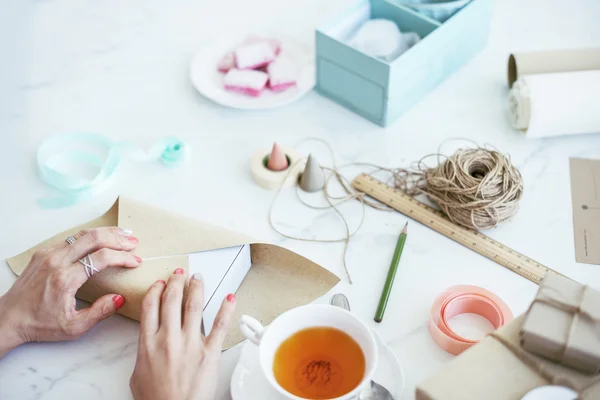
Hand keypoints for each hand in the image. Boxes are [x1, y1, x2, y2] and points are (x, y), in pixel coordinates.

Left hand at [0, 227, 140, 357]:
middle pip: (93, 238)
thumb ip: (100, 312)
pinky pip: (71, 239)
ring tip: (123, 235)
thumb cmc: (39, 324)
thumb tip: (119, 298)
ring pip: (82, 234)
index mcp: (65, 279)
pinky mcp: (44, 253)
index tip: (135, 261)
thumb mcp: (74, 327)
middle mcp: (56, 261)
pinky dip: (89, 237)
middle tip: (133, 242)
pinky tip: (100, 240)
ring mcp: (48, 254)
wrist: (8, 319)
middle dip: (118, 238)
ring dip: (105, 233)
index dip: (122, 257)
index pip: (101, 258)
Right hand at [130, 269, 235, 399]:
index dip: (156, 290)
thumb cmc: (156, 399)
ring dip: (196, 288)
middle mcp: (169, 339)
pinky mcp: (209, 352)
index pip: (151, 306)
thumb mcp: (138, 373)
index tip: (160, 283)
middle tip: (179, 273)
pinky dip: (226, 308)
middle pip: (171, 300)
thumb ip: (144, 352)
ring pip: (194, 306)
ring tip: (198, 277)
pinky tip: (229, 296)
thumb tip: (149, 341)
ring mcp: (190, 344)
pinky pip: (220, 325)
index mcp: (148, 343)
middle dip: (176, 282)